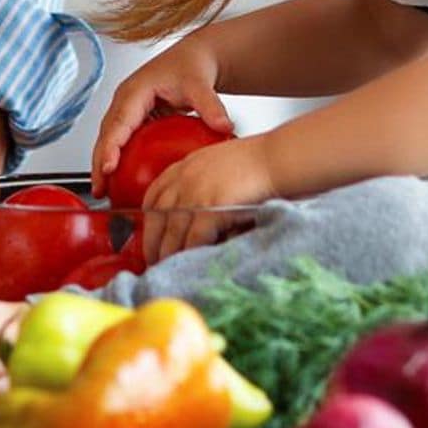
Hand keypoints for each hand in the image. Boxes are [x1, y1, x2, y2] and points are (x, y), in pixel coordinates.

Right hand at [90, 25, 235, 198]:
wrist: (192, 58)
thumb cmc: (190, 66)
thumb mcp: (200, 85)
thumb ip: (211, 106)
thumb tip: (224, 127)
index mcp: (134, 91)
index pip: (118, 122)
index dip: (110, 146)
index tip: (108, 167)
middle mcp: (125, 101)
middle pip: (106, 135)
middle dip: (99, 162)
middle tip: (100, 188)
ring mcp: (127, 110)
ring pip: (109, 140)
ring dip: (103, 164)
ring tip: (104, 191)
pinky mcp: (133, 119)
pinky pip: (121, 141)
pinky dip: (118, 160)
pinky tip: (123, 182)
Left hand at [138, 136, 274, 263]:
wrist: (279, 159)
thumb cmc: (261, 163)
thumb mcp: (221, 164)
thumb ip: (205, 183)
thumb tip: (200, 213)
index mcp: (185, 166)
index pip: (154, 194)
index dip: (148, 218)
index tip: (149, 234)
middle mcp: (184, 179)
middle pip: (156, 217)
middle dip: (152, 243)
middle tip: (153, 260)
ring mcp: (195, 193)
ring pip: (172, 232)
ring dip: (169, 254)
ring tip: (168, 269)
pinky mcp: (210, 208)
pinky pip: (193, 239)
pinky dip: (191, 253)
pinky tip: (192, 264)